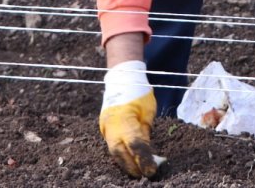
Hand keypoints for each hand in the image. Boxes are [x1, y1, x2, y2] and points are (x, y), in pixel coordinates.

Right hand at [99, 60, 158, 177]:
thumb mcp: (147, 111)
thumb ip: (145, 131)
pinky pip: (112, 145)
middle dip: (131, 166)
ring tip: (136, 171)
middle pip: (119, 152)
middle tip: (143, 175)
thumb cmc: (138, 93)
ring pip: (113, 151)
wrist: (122, 79)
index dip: (143, 160)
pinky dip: (120, 154)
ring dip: (124, 163)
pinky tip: (129, 161)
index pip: (134, 144)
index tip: (151, 171)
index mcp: (124, 118)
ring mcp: (105, 126)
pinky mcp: (104, 127)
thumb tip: (147, 152)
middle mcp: (111, 124)